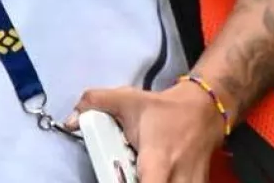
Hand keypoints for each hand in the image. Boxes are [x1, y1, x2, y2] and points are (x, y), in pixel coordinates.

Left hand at [67, 82, 226, 182]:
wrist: (204, 109)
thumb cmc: (162, 109)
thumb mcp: (127, 99)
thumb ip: (95, 103)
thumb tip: (69, 121)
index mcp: (158, 158)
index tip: (116, 179)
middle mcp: (177, 177)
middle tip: (121, 175)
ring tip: (138, 173)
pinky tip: (151, 175)